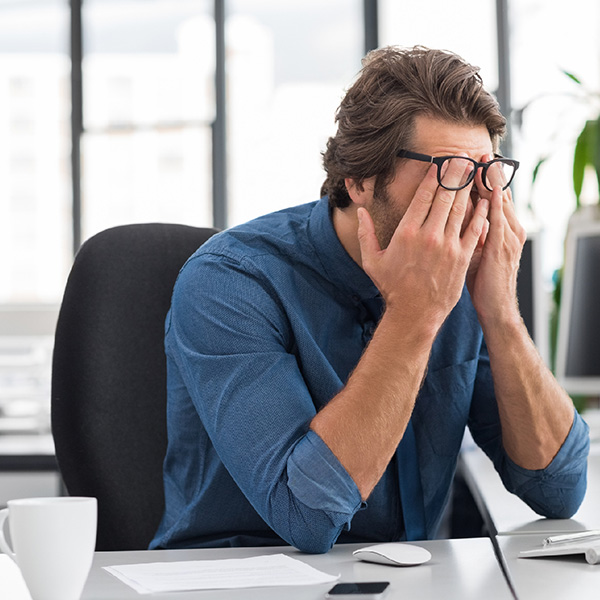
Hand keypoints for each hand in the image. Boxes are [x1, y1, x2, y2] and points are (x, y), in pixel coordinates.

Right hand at [357, 159, 489, 331]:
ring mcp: (448, 246)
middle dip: (455, 174)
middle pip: (445, 196)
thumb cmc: (392, 287)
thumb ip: (365, 234)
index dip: (434, 176)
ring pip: (461, 209)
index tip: (440, 162)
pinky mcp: (462, 257)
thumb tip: (361, 211)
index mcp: (407, 232)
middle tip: (462, 157)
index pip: (423, 196)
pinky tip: (485, 201)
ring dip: (469, 187)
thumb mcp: (372, 260)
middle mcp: (429, 235)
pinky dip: (481, 213)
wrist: (414, 313)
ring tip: (474, 170)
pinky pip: (474, 229)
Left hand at [466, 154, 526, 324]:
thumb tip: (458, 218)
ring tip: (483, 160)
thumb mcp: (480, 254)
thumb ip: (473, 233)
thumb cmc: (484, 282)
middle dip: (488, 172)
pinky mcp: (501, 247)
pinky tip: (486, 188)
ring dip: (491, 181)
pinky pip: (495, 219)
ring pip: (499, 202)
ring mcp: (507, 237)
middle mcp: (509, 229)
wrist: (496, 308)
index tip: (474, 160)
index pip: (494, 197)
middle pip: (498, 194)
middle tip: (479, 151)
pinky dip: (491, 203)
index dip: (485, 179)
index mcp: (504, 230)